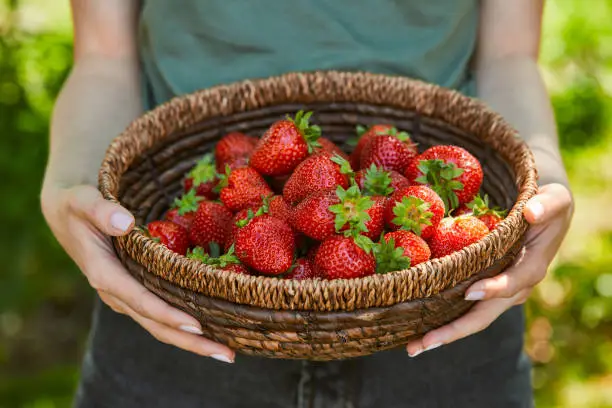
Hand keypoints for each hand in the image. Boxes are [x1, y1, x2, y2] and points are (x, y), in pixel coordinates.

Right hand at [41, 184, 234, 362]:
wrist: (67, 216)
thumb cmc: (77, 206)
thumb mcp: (83, 201)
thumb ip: (101, 211)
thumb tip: (125, 223)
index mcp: (104, 273)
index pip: (140, 300)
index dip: (167, 314)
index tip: (196, 326)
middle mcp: (116, 292)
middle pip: (155, 324)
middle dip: (190, 342)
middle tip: (227, 355)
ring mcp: (125, 295)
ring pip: (159, 325)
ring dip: (191, 341)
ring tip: (226, 352)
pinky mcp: (134, 292)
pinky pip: (160, 314)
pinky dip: (183, 325)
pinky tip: (211, 329)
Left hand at [406, 183, 572, 356]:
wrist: (543, 215)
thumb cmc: (546, 204)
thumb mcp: (554, 199)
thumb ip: (545, 205)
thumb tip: (531, 212)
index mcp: (531, 267)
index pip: (513, 282)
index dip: (494, 289)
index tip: (471, 291)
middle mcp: (514, 288)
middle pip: (483, 316)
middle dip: (453, 332)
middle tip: (422, 345)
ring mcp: (498, 293)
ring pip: (470, 318)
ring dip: (442, 333)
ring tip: (412, 347)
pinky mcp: (484, 290)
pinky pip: (463, 308)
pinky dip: (442, 319)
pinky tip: (416, 328)